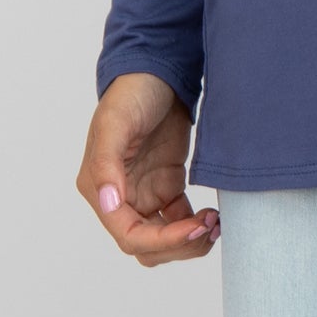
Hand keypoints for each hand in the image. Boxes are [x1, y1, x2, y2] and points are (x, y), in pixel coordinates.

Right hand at [76, 72, 219, 265]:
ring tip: (216, 222)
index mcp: (101, 190)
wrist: (157, 69)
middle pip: (149, 246)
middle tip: (210, 224)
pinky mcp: (167, 185)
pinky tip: (215, 216)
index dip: (163, 241)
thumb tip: (110, 203)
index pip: (129, 236)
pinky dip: (196, 226)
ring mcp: (146, 193)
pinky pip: (180, 220)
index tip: (193, 228)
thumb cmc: (131, 92)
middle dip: (179, 245)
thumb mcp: (115, 123)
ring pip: (165, 239)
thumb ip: (106, 165)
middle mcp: (121, 198)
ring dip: (189, 241)